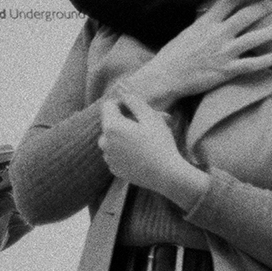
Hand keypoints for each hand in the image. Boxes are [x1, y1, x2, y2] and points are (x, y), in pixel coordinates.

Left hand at [99, 88, 202, 203]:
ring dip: (122, 137)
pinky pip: (115, 155)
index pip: (108, 106)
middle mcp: (104, 142)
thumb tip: (123, 95)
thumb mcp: (151, 117)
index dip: (122, 104)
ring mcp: (108, 158)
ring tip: (143, 142)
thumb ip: (134, 102)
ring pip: (111, 140)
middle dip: (123, 122)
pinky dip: (123, 152)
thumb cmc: (160, 144)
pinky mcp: (114, 169)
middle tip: (144, 127)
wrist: (167, 175)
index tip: (136, 110)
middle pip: (109, 124)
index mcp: (111, 127)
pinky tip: (140, 154)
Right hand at [127, 0, 271, 107]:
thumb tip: (215, 15)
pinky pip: (250, 64)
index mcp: (206, 22)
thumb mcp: (188, 32)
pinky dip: (265, 60)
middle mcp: (217, 34)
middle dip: (264, 6)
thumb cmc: (174, 55)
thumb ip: (204, 23)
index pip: (229, 1)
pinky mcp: (226, 70)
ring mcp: (223, 52)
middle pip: (245, 15)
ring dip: (271, 31)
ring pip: (253, 38)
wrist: (166, 76)